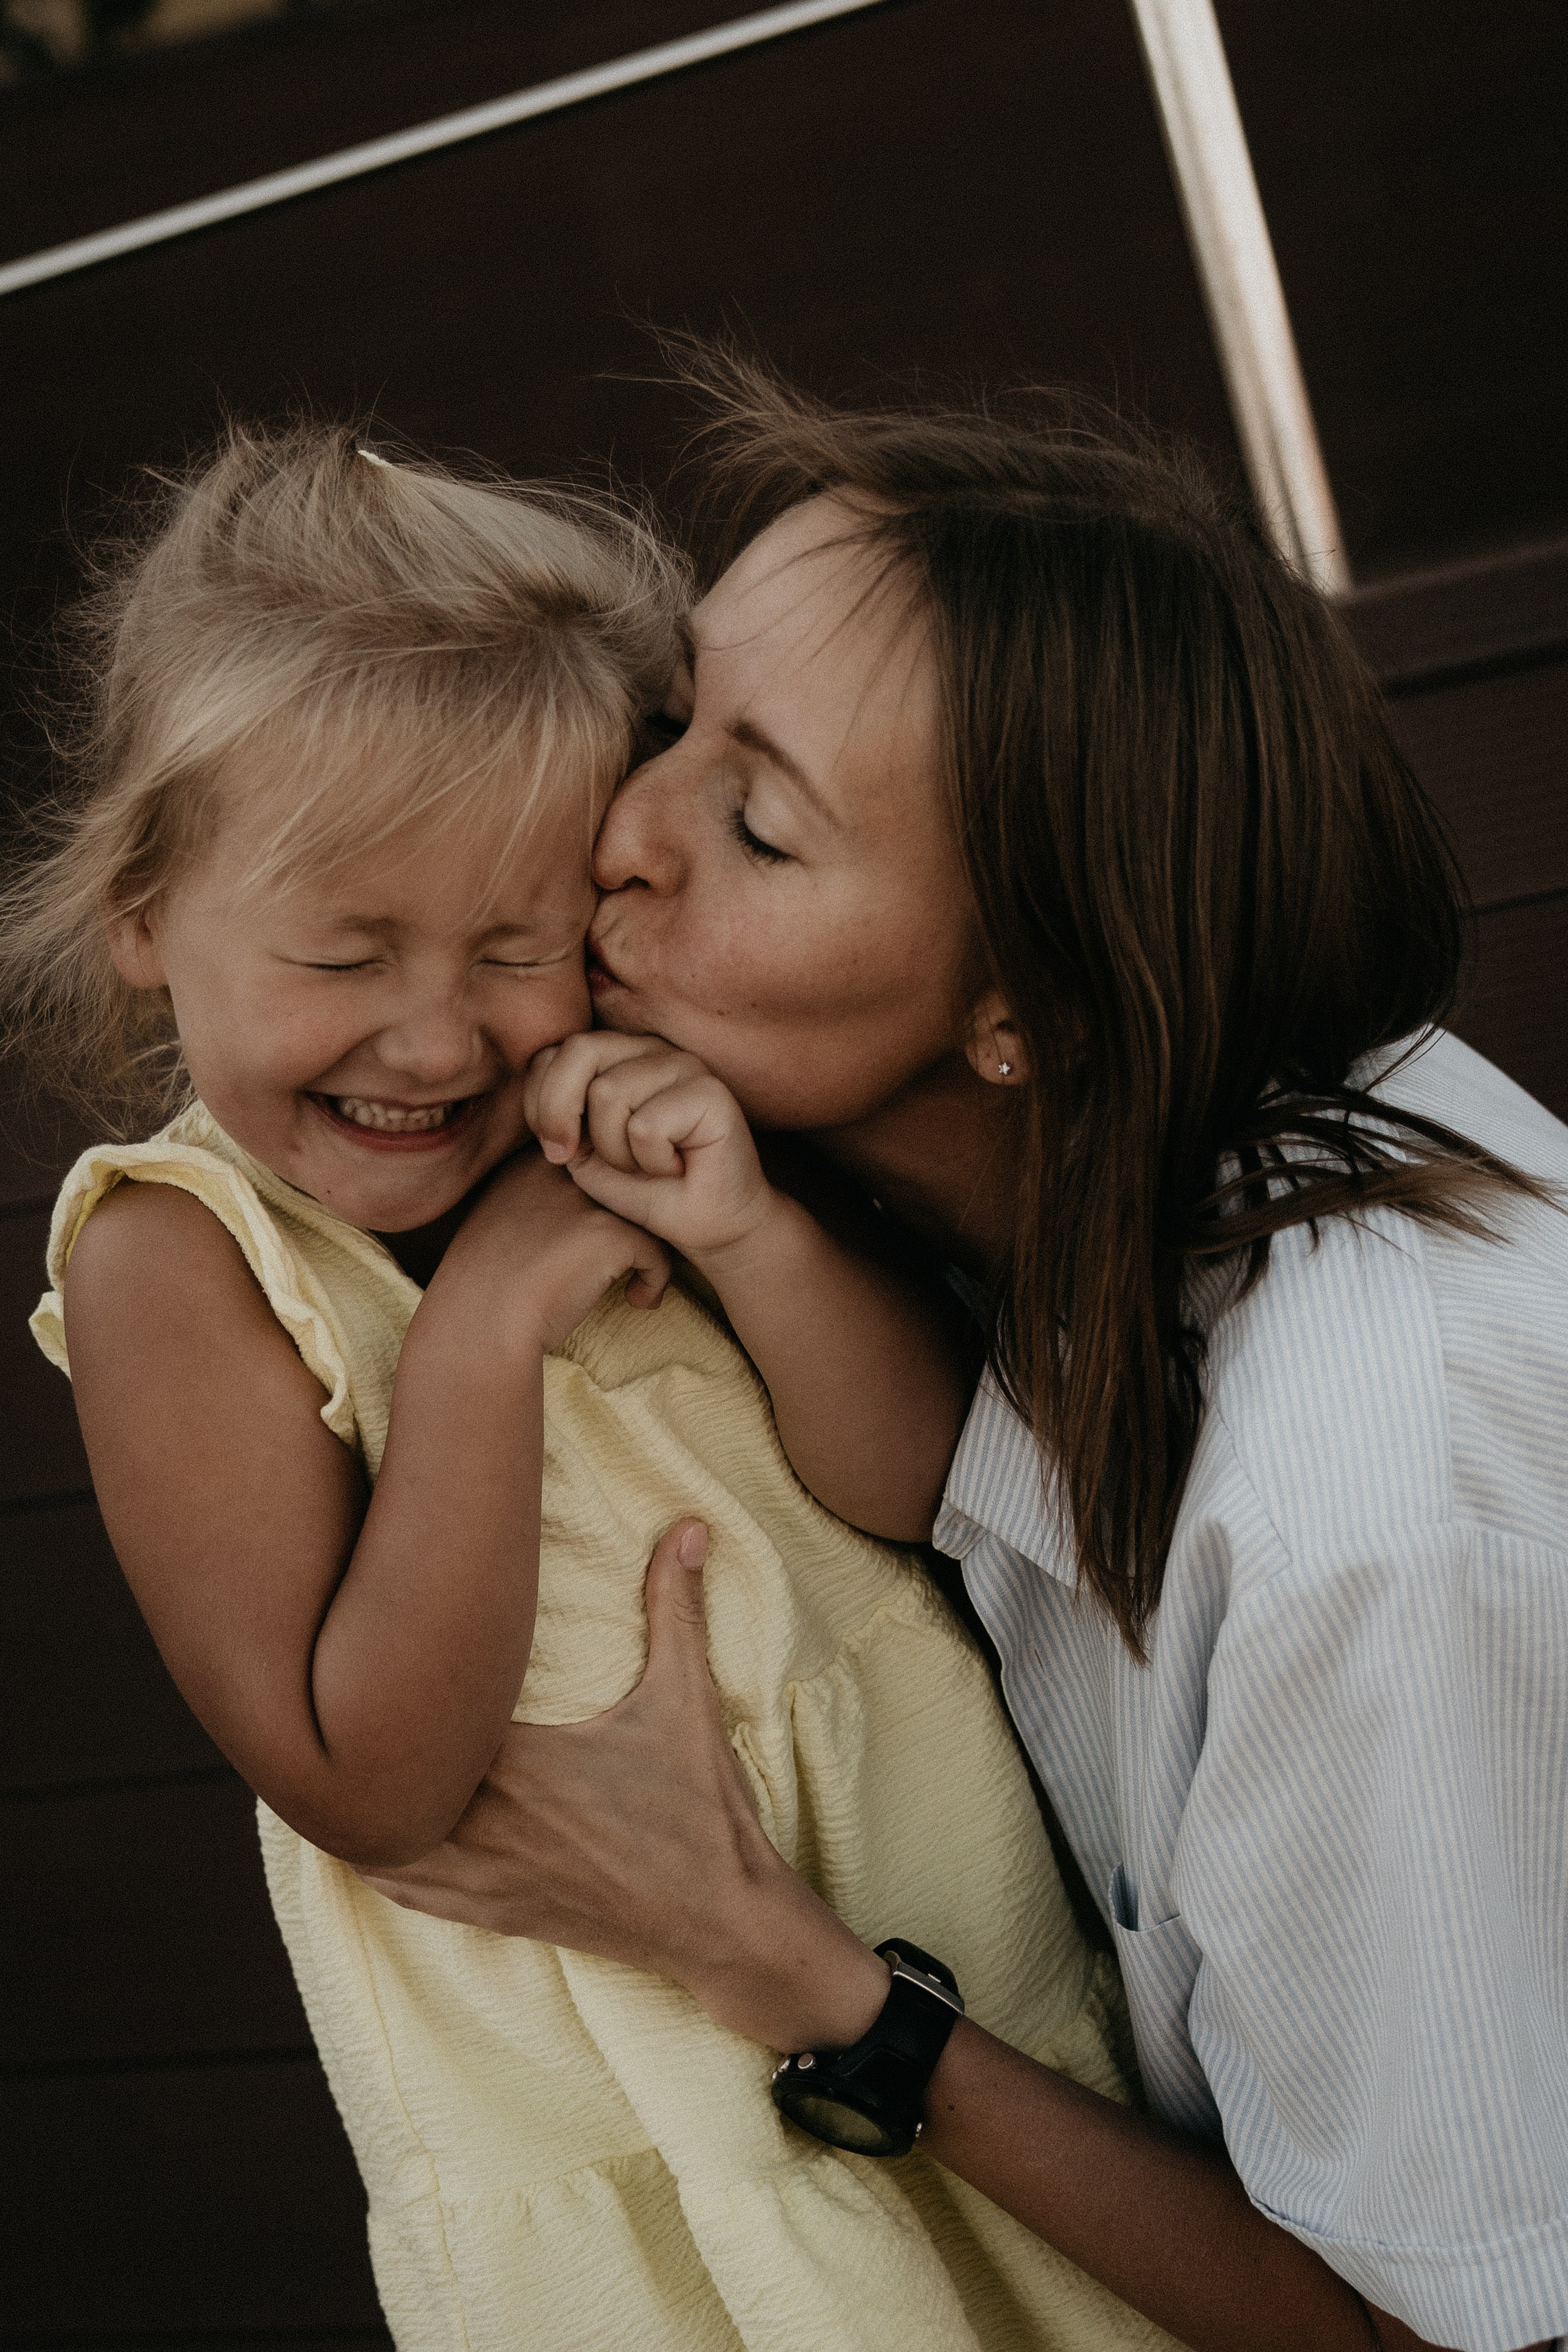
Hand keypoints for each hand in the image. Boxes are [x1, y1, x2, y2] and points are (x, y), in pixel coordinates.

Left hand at [356, 1518, 889, 2051]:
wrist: (723, 1923)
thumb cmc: (703, 1811)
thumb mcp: (688, 1702)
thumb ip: (677, 1609)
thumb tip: (692, 1524)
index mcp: (523, 1766)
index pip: (427, 1720)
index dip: (389, 1685)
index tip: (369, 1641)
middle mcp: (490, 1825)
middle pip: (389, 1781)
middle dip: (360, 1741)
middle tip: (327, 1692)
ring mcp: (487, 1878)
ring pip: (384, 1845)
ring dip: (359, 1808)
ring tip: (334, 1763)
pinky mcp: (495, 1915)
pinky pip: (410, 1895)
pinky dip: (380, 1864)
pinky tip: (363, 1838)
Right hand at [439, 1147, 669, 1353]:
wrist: (477, 1325)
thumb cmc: (484, 1290)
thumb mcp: (498, 1227)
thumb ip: (536, 1205)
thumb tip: (579, 1219)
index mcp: (531, 1163)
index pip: (594, 1168)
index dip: (607, 1207)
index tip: (601, 1244)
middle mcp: (561, 1170)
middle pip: (623, 1187)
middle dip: (630, 1225)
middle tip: (629, 1262)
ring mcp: (588, 1198)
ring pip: (646, 1215)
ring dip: (647, 1251)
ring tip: (636, 1283)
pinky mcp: (610, 1232)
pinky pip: (659, 1252)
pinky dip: (656, 1280)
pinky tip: (637, 1301)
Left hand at [524, 1033, 778, 1270]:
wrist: (706, 1225)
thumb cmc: (647, 1189)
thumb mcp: (584, 1153)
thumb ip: (558, 1115)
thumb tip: (542, 1098)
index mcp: (618, 1056)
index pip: (556, 1050)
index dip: (539, 1102)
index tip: (556, 1150)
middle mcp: (651, 1049)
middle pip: (580, 1051)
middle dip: (561, 1113)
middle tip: (574, 1157)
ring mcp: (683, 1065)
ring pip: (609, 1092)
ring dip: (616, 1151)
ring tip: (647, 1165)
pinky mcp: (711, 1091)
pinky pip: (646, 1125)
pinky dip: (652, 1161)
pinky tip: (677, 1167)